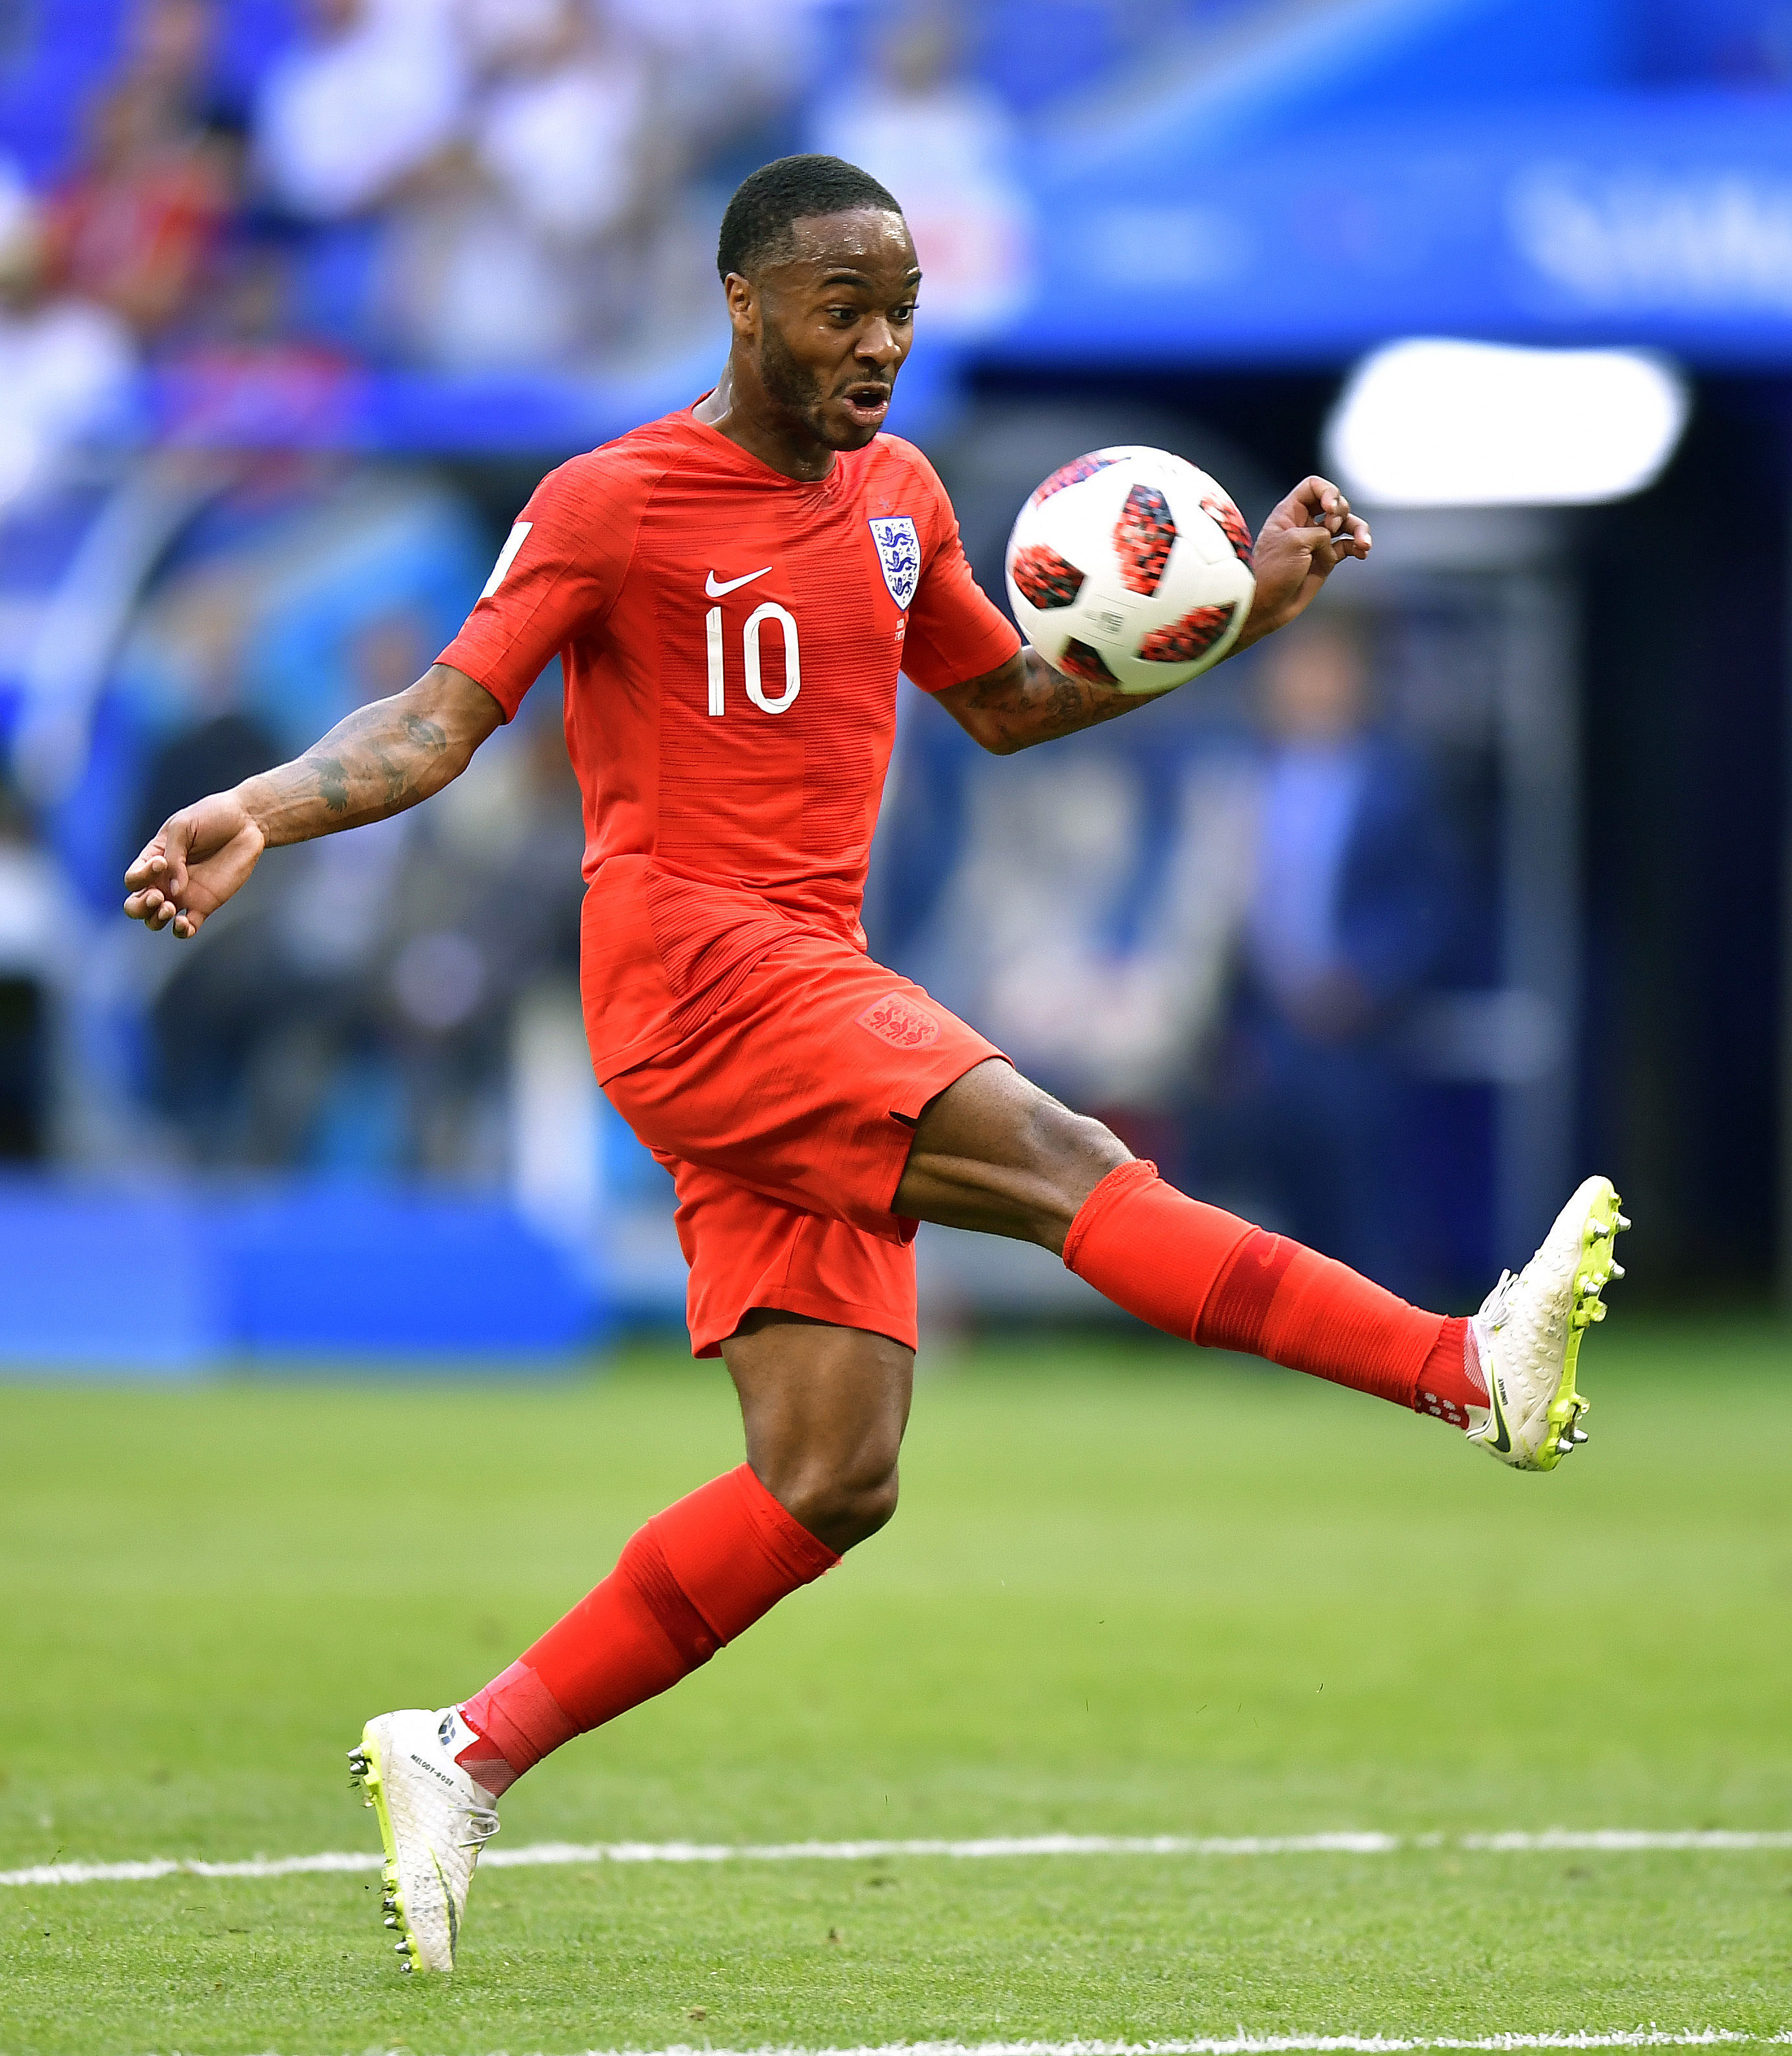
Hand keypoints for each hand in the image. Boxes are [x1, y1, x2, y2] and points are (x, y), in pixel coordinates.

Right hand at [123, 789, 266, 938]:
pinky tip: (184, 924)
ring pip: (157, 920)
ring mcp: (184, 895)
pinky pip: (187, 927)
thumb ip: (174, 856)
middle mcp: (164, 880)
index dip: (140, 877)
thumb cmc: (211, 817)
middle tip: (158, 897)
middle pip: (136, 906)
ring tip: (170, 908)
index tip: (161, 863)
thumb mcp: (183, 827)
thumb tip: (174, 890)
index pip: (133, 879)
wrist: (246, 822)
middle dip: (140, 907)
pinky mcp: (205, 905)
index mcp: (153, 860)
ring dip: (157, 920)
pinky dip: (181, 931)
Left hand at [1236, 476, 1370, 649]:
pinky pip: (1348, 546)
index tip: (1329, 508)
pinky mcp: (1325, 559)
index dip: (1327, 491)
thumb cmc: (1272, 571)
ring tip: (1364, 543)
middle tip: (1331, 528)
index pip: (1313, 486)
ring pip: (1346, 524)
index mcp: (1289, 512)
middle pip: (1334, 502)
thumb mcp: (1295, 542)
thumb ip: (1320, 532)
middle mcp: (1303, 523)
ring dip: (1359, 529)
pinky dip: (1358, 546)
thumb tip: (1333, 541)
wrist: (1265, 606)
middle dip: (1341, 511)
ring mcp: (1316, 541)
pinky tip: (1363, 553)